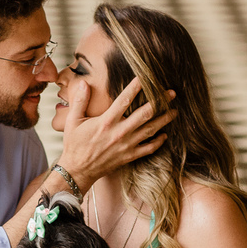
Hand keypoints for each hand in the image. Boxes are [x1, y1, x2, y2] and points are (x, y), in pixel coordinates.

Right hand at [58, 78, 176, 187]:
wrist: (78, 170)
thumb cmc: (75, 145)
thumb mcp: (72, 121)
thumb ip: (79, 101)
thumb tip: (83, 83)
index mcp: (106, 121)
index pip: (125, 99)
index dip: (137, 86)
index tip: (146, 77)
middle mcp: (119, 132)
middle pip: (145, 113)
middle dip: (160, 102)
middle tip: (171, 93)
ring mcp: (126, 145)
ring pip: (150, 130)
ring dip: (164, 120)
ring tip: (174, 111)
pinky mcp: (129, 156)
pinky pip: (148, 148)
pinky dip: (158, 142)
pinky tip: (164, 135)